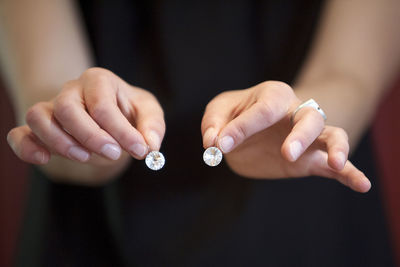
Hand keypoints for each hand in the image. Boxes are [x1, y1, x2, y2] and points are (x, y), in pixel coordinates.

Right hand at [7, 67, 164, 180]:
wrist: (110, 120)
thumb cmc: (130, 113)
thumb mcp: (149, 113)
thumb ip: (152, 127)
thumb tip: (151, 146)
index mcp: (99, 80)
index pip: (103, 105)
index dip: (122, 131)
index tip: (141, 150)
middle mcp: (72, 90)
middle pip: (67, 108)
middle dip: (91, 136)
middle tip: (114, 154)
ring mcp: (52, 108)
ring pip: (38, 117)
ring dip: (60, 142)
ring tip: (85, 157)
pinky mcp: (40, 129)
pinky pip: (20, 134)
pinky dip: (26, 147)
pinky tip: (43, 159)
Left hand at [201, 81, 370, 192]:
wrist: (248, 133)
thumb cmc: (234, 116)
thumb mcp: (218, 112)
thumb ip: (214, 124)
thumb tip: (214, 143)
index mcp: (271, 96)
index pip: (263, 110)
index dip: (242, 128)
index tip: (219, 145)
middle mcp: (295, 113)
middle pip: (309, 117)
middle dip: (301, 135)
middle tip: (287, 153)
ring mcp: (306, 138)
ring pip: (331, 136)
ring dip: (335, 148)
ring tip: (333, 163)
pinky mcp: (309, 161)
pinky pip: (334, 167)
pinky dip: (349, 174)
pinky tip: (362, 185)